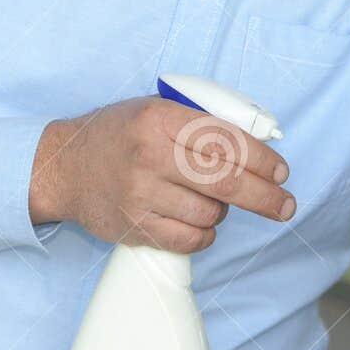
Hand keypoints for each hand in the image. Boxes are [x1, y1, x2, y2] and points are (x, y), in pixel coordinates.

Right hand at [28, 96, 293, 252]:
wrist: (64, 166)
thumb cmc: (119, 134)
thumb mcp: (155, 109)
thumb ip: (200, 122)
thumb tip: (258, 145)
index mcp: (160, 119)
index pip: (226, 140)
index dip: (262, 160)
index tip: (281, 172)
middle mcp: (150, 155)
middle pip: (226, 182)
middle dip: (266, 197)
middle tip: (286, 205)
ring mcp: (140, 194)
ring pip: (210, 213)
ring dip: (224, 211)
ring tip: (214, 200)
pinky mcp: (134, 226)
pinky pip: (189, 239)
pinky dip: (205, 233)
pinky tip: (201, 221)